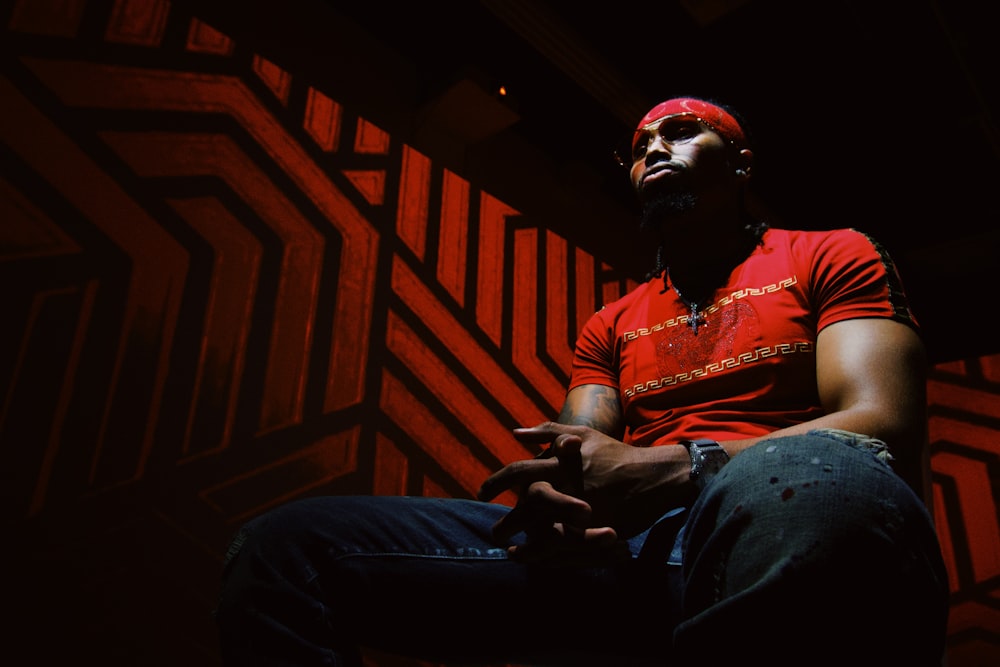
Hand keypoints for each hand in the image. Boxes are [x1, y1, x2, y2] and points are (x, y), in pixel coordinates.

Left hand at [477, 422, 686, 561]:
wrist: (652, 477)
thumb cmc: (614, 453)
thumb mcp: (582, 433)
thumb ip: (548, 430)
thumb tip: (515, 433)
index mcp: (559, 463)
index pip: (518, 472)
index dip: (496, 482)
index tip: (482, 493)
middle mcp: (567, 487)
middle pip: (526, 508)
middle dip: (507, 523)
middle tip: (495, 533)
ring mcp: (582, 510)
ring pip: (543, 532)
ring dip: (524, 546)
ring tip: (511, 552)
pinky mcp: (596, 530)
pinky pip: (567, 547)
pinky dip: (548, 555)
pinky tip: (537, 559)